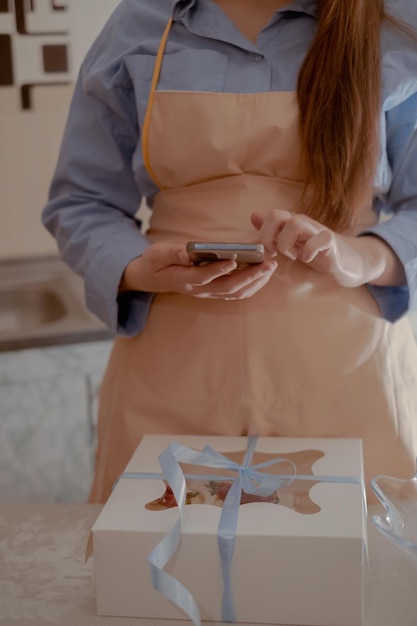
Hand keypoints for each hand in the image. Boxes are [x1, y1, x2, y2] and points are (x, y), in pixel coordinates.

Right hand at [119, 241, 277, 299]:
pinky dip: (252, 284)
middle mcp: (198, 289)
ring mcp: (208, 293)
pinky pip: (237, 292)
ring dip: (255, 281)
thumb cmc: (156, 262)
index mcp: (183, 279)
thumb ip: (172, 253)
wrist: (154, 278)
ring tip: (270, 267)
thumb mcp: (156, 254)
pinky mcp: (215, 291)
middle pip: (227, 287)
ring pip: (235, 292)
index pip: (202, 276)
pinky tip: (263, 273)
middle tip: (267, 264)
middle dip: (249, 276)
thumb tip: (187, 252)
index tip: (233, 260)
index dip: (217, 270)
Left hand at [251, 210, 402, 287]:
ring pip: (295, 223)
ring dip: (286, 243)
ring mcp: (316, 230)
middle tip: (275, 252)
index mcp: (290, 223)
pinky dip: (308, 252)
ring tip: (293, 255)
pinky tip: (307, 259)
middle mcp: (302, 223)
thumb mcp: (290, 242)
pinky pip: (318, 240)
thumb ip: (273, 231)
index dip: (263, 234)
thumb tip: (253, 216)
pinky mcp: (330, 242)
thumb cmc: (315, 251)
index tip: (268, 251)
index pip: (270, 215)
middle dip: (269, 237)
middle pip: (276, 215)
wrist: (344, 261)